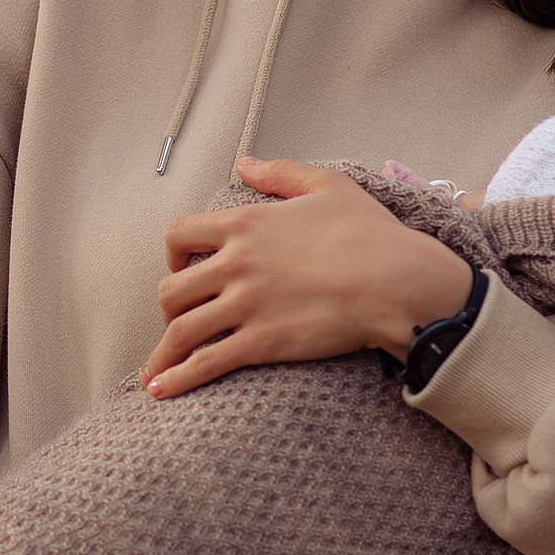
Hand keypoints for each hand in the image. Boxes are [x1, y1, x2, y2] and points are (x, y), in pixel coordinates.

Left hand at [143, 156, 472, 399]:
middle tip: (181, 319)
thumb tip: (245, 164)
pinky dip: (176, 378)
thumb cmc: (371, 235)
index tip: (182, 267)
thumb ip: (280, 173)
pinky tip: (161, 390)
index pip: (179, 236)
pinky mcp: (260, 342)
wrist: (398, 283)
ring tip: (156, 370)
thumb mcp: (327, 186)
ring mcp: (245, 305)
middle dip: (170, 307)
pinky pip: (204, 363)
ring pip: (181, 330)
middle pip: (172, 288)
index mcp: (244, 224)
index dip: (174, 254)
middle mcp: (235, 263)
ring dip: (164, 352)